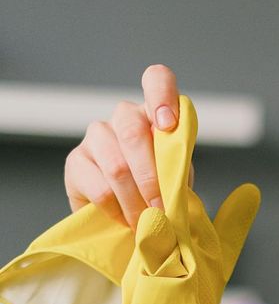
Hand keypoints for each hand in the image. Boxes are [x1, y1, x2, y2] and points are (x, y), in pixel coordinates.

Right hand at [64, 64, 194, 228]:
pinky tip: (126, 220)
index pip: (156, 80)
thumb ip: (178, 171)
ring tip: (147, 223)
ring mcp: (96, 136)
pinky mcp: (75, 162)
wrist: (131, 219)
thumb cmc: (160, 193)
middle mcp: (123, 117)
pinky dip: (118, 211)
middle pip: (132, 131)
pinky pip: (100, 188)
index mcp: (154, 114)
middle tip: (163, 210)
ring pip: (117, 167)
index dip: (162, 96)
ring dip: (137, 202)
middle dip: (152, 178)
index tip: (168, 124)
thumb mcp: (178, 179)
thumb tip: (176, 186)